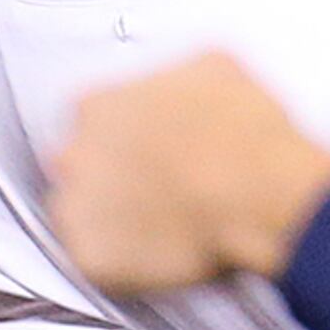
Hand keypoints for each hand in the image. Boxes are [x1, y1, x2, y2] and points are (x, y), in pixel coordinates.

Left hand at [49, 51, 329, 295]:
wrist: (256, 193)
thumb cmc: (243, 130)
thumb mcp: (217, 66)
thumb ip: (176, 75)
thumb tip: (183, 84)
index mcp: (96, 105)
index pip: (90, 117)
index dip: (124, 132)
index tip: (151, 145)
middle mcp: (74, 154)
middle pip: (78, 165)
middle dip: (112, 175)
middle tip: (159, 186)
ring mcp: (77, 208)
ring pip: (83, 215)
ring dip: (114, 218)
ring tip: (164, 224)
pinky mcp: (91, 258)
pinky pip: (99, 262)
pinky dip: (125, 263)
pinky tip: (163, 252)